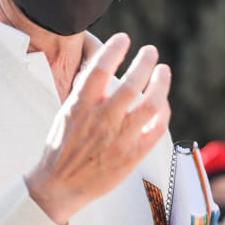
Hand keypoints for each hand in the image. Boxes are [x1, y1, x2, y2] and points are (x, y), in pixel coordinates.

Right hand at [25, 33, 170, 224]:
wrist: (60, 186)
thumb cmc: (62, 147)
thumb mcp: (66, 113)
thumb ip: (86, 92)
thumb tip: (105, 65)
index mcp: (80, 106)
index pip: (100, 68)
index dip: (114, 49)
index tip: (124, 38)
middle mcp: (102, 120)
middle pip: (132, 83)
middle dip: (145, 61)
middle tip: (150, 51)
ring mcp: (119, 138)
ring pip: (151, 104)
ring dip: (161, 82)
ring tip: (163, 70)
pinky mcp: (132, 155)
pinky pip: (157, 128)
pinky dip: (164, 112)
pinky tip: (163, 102)